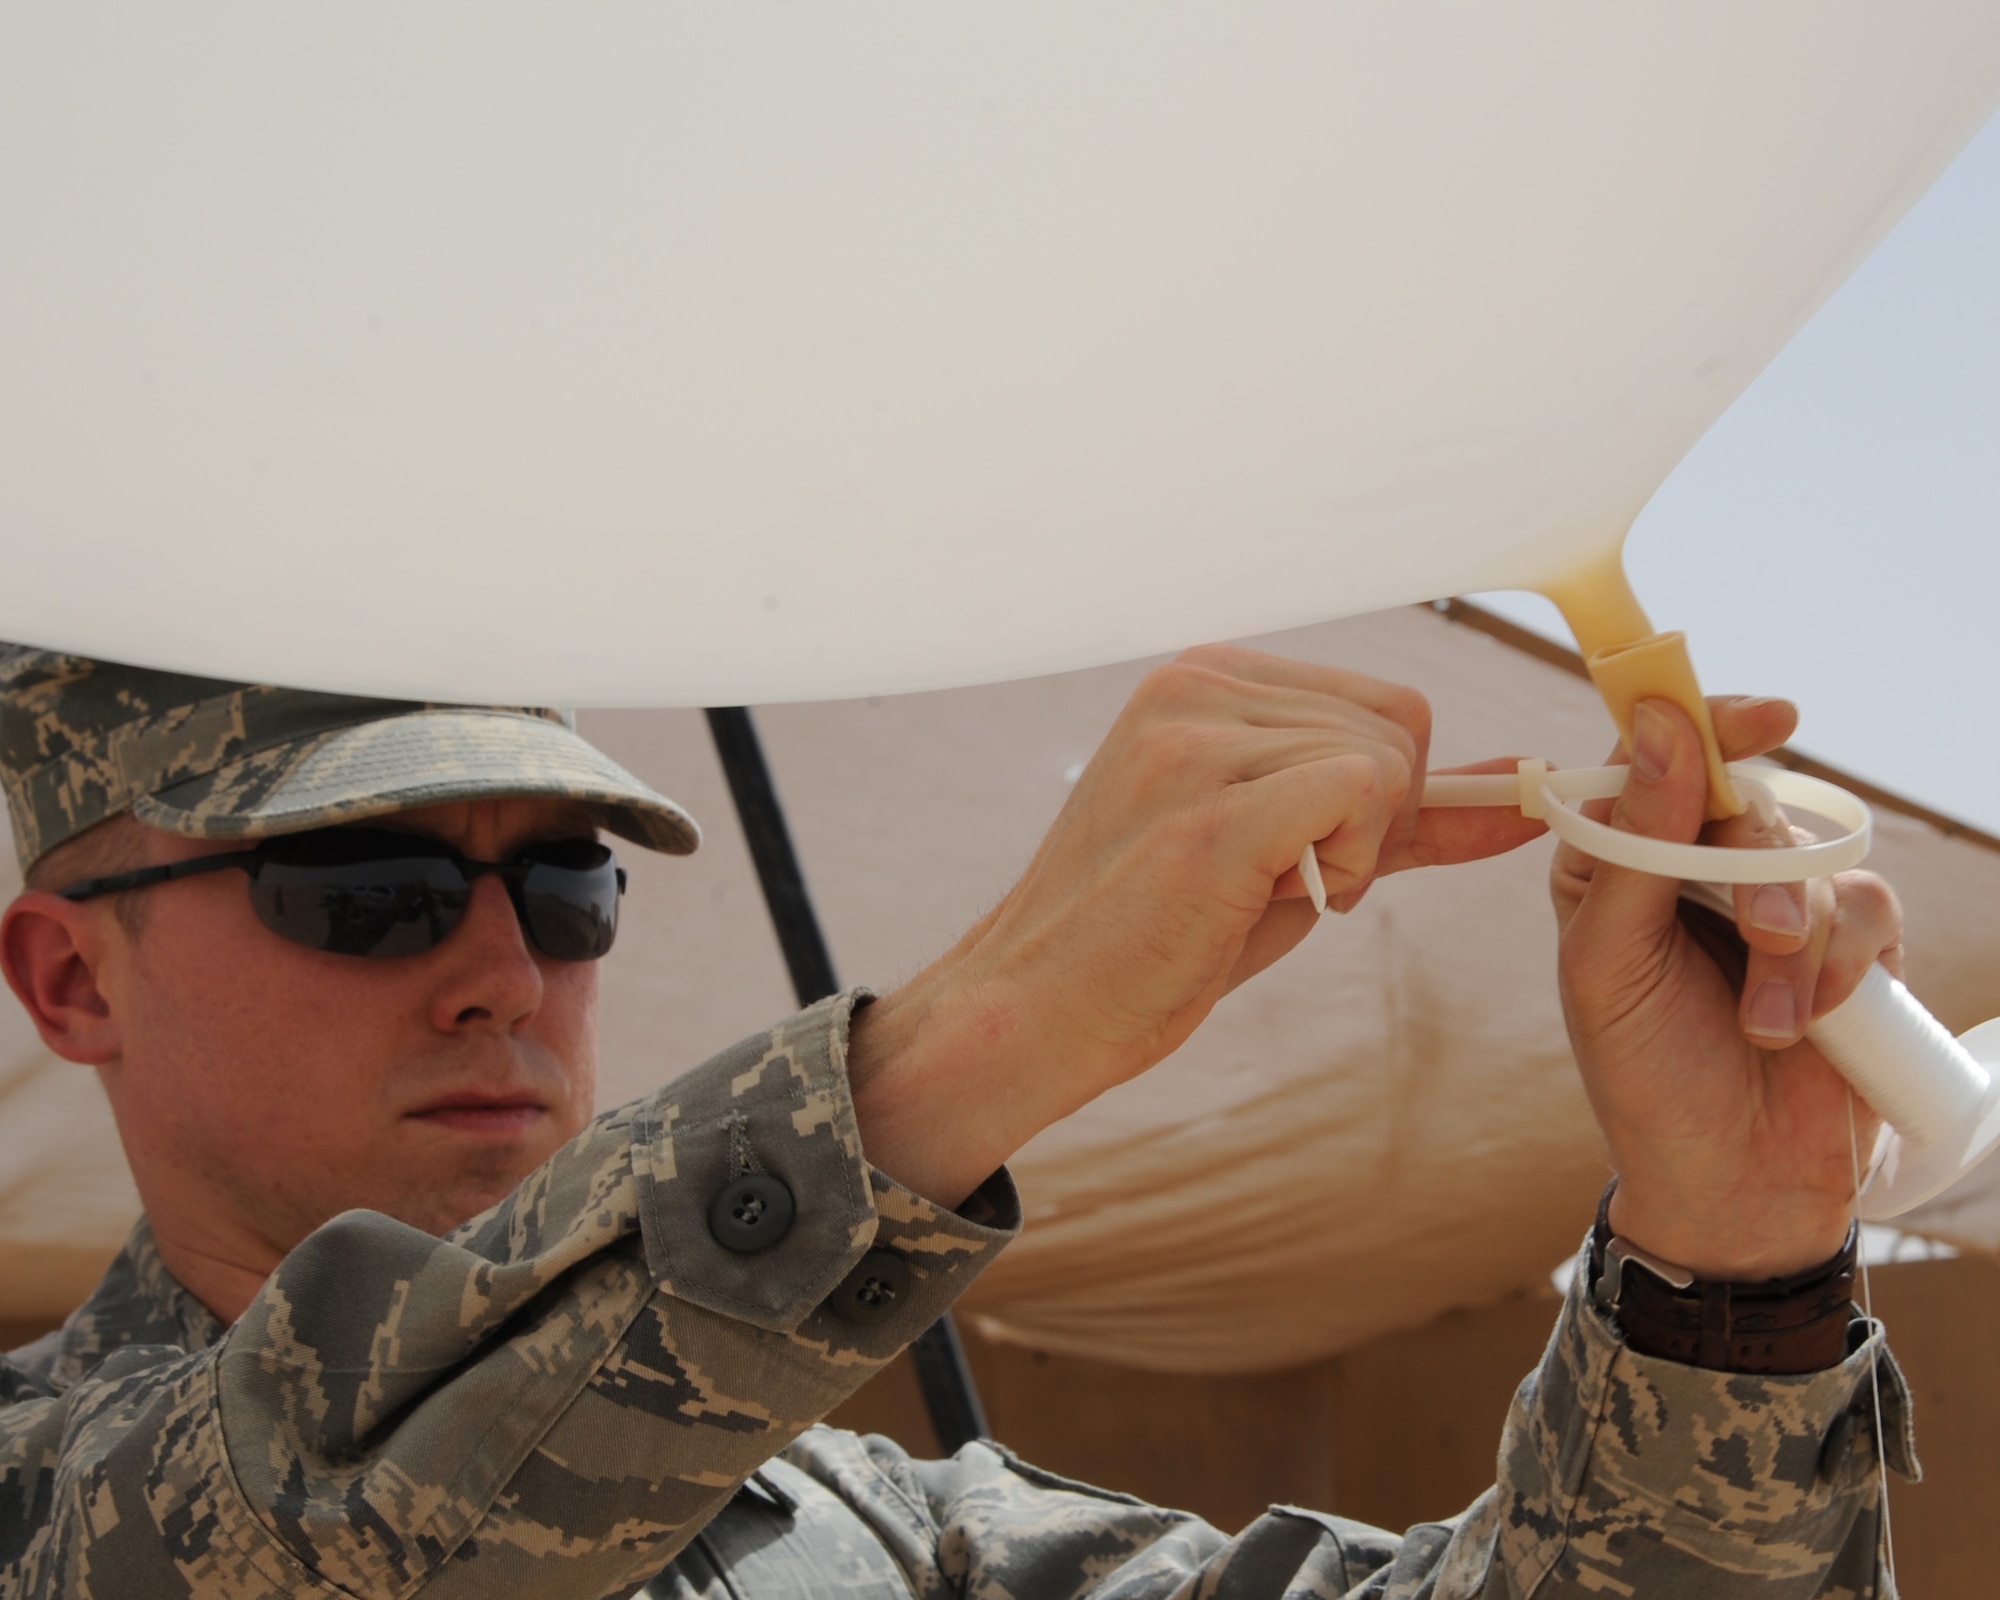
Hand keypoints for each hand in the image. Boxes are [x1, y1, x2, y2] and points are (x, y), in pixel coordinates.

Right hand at [848, 644, 1544, 1204]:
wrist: (1038, 1008)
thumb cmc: (1158, 937)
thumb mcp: (1290, 853)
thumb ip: (1401, 813)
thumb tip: (1526, 787)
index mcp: (1203, 679)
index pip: (1385, 703)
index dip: (1389, 796)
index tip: (1320, 853)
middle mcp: (1194, 687)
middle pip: (1400, 725)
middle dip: (1380, 823)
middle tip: (1287, 881)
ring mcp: (1194, 742)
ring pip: (1385, 764)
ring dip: (1358, 854)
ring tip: (1261, 891)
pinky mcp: (1208, 811)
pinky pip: (1360, 794)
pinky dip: (1350, 864)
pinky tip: (1275, 898)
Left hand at [1553, 695, 1903, 1277]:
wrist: (1731, 1182)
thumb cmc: (1644, 1074)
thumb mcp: (1608, 965)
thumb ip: (1633, 847)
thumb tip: (1660, 727)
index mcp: (1613, 860)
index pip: (1650, 756)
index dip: (1699, 723)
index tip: (1758, 717)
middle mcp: (1691, 866)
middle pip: (1739, 795)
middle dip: (1759, 863)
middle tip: (1763, 932)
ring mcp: (1773, 898)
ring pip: (1809, 853)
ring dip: (1797, 940)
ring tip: (1768, 1023)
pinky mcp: (1845, 940)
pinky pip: (1864, 902)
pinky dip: (1840, 966)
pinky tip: (1807, 1026)